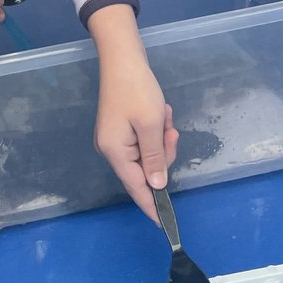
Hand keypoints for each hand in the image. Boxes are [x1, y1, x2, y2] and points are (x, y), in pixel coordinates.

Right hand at [89, 5, 178, 222]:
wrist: (122, 57)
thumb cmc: (136, 90)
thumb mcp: (150, 125)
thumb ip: (155, 159)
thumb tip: (156, 187)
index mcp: (115, 151)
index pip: (137, 187)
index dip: (152, 205)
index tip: (166, 225)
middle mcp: (111, 149)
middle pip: (145, 169)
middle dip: (163, 152)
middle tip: (170, 130)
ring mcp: (115, 138)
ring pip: (148, 152)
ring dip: (161, 137)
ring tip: (164, 114)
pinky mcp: (121, 127)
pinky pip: (144, 139)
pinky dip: (155, 129)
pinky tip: (159, 111)